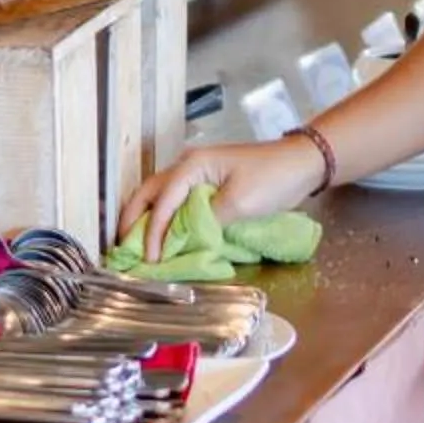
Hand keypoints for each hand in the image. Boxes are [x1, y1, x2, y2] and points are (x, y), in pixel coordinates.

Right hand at [117, 140, 320, 262]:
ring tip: (136, 245)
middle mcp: (188, 165)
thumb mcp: (240, 203)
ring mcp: (197, 172)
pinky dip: (165, 217)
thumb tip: (182, 238)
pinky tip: (163, 235)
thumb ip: (207, 221)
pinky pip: (177, 200)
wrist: (302, 163)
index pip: (163, 201)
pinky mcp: (208, 183)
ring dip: (147, 219)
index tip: (148, 259)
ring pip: (161, 196)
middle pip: (150, 192)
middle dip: (133, 219)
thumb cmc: (273, 178)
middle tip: (122, 248)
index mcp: (193, 164)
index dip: (153, 232)